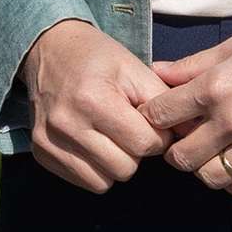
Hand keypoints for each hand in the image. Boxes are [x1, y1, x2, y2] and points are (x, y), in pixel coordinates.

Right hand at [19, 18, 171, 191]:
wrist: (49, 49)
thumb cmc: (98, 58)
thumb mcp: (134, 68)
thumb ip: (163, 102)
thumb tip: (190, 132)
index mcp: (93, 99)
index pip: (143, 144)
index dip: (157, 136)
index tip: (152, 123)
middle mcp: (67, 123)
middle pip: (125, 168)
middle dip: (136, 152)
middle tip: (131, 130)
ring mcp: (49, 141)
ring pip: (104, 182)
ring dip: (116, 163)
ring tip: (112, 136)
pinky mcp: (40, 153)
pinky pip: (84, 182)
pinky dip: (96, 169)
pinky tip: (95, 144)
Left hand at [138, 12, 231, 197]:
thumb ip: (193, 65)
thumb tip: (155, 73)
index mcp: (216, 86)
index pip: (160, 116)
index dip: (154, 117)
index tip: (161, 116)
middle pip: (180, 157)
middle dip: (175, 149)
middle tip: (185, 139)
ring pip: (209, 178)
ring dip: (203, 168)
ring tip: (212, 153)